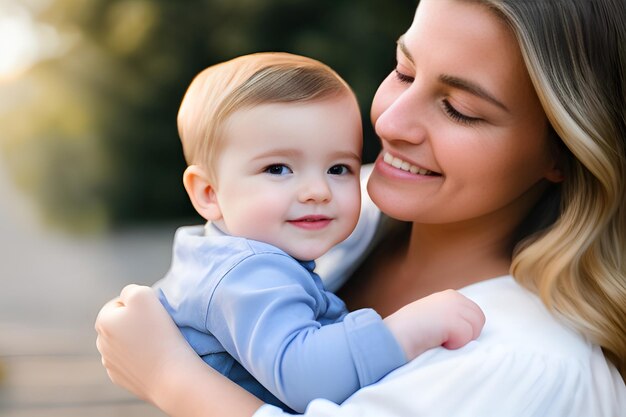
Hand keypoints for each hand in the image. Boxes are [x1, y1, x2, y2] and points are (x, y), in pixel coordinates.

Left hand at [95, 284, 197, 403]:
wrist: (171, 376)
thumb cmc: (158, 333)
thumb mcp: (144, 296)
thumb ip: (131, 290)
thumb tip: (126, 298)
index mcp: (103, 322)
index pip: (120, 303)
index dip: (140, 305)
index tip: (154, 314)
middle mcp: (101, 343)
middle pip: (121, 323)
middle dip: (135, 323)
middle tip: (157, 328)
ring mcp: (110, 364)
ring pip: (125, 343)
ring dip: (137, 341)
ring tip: (157, 344)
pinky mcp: (121, 379)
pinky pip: (130, 362)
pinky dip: (140, 358)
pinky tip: (154, 360)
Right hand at [384, 289, 484, 358]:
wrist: (393, 335)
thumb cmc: (409, 331)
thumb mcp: (432, 315)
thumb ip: (449, 315)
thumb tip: (467, 328)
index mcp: (450, 295)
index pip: (474, 313)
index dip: (464, 328)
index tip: (445, 334)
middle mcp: (454, 297)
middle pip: (479, 319)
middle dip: (466, 334)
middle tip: (444, 339)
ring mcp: (454, 307)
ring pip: (475, 328)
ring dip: (461, 339)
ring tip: (440, 339)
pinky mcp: (453, 320)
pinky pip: (467, 338)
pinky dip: (454, 345)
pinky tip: (438, 341)